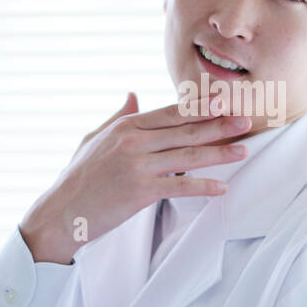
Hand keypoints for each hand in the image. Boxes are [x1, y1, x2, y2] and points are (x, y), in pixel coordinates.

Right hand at [18, 92, 251, 263]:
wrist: (60, 212)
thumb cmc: (77, 178)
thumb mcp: (93, 139)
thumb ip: (118, 116)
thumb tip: (132, 94)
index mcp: (125, 126)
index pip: (171, 112)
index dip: (200, 106)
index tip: (224, 101)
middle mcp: (133, 142)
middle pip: (185, 130)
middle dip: (218, 124)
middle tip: (246, 120)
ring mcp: (137, 166)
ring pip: (187, 156)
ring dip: (218, 153)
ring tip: (243, 150)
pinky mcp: (139, 191)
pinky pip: (179, 187)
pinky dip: (203, 187)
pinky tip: (222, 187)